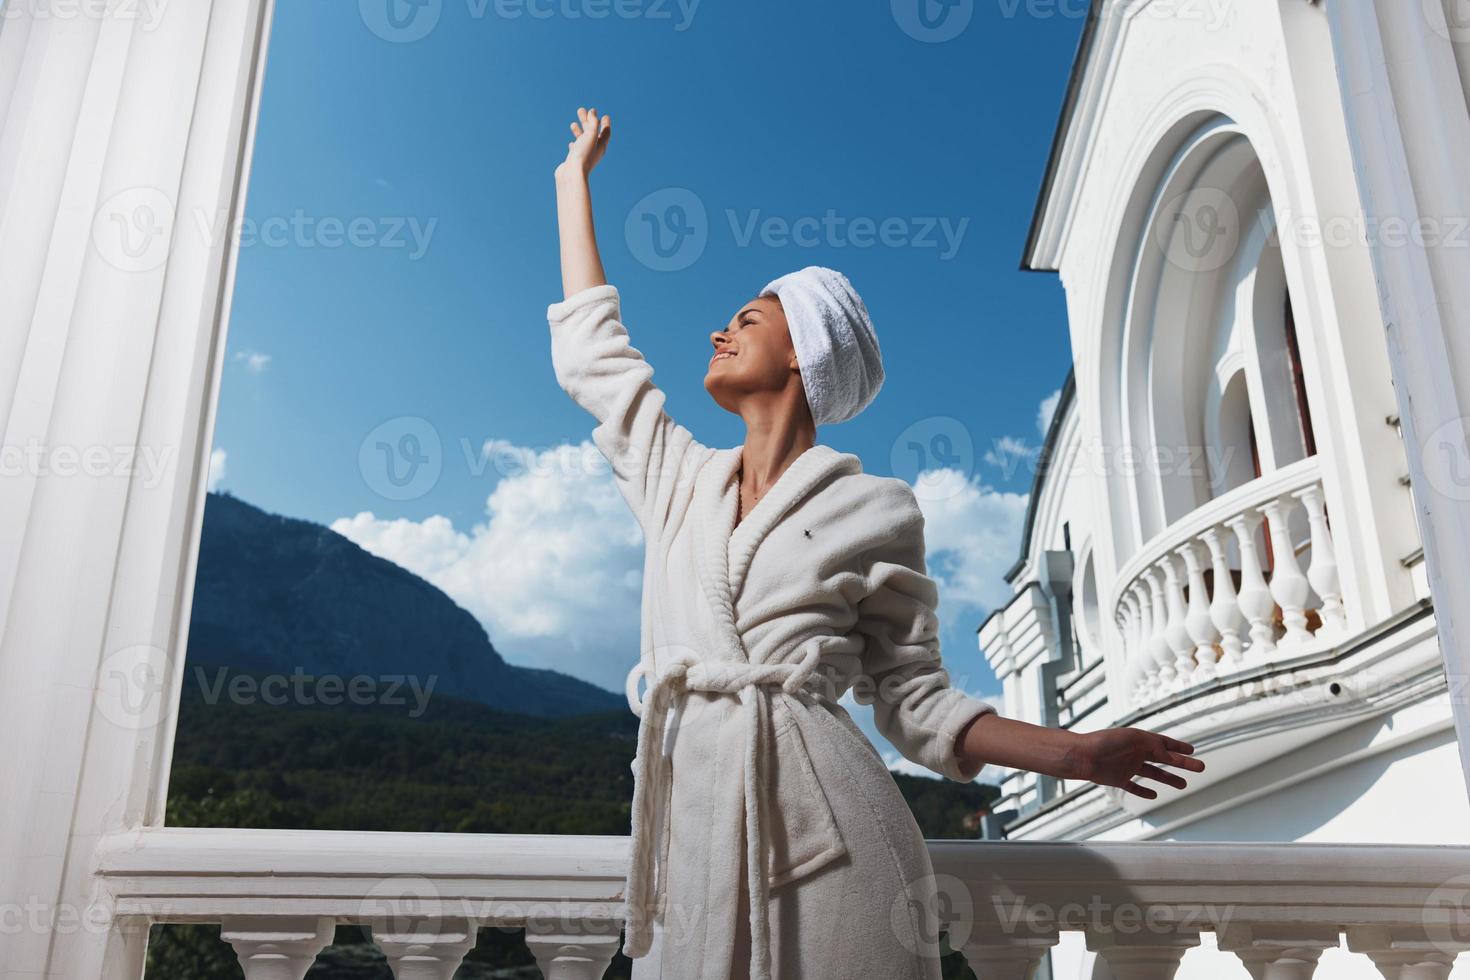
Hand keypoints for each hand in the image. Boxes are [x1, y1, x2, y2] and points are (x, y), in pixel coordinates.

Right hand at [556, 106, 611, 180]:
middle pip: (592, 133)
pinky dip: (575, 144)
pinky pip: (576, 150)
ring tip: (573, 124)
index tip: (605, 116)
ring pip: (582, 140)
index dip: (605, 123)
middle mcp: (594, 151)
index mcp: (601, 146)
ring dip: (579, 131)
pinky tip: (571, 143)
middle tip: (580, 110)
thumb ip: (593, 122)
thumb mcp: (590, 135)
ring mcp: (584, 156)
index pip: (606, 132)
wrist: (572, 173)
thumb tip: (592, 112)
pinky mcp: (575, 160)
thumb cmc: (583, 154)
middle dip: (587, 121)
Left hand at [1066, 727, 1204, 799]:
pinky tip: (1154, 795)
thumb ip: (1153, 744)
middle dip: (1182, 764)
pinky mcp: (1118, 779)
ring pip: (1153, 774)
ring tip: (1183, 784)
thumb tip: (1168, 752)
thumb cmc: (1105, 743)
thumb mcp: (1134, 738)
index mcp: (1139, 740)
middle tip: (1200, 768)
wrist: (1082, 756)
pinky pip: (1134, 787)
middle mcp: (1135, 753)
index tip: (1193, 751)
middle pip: (1164, 759)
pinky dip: (1144, 791)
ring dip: (1169, 778)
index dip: (1179, 747)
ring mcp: (1127, 766)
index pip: (1164, 743)